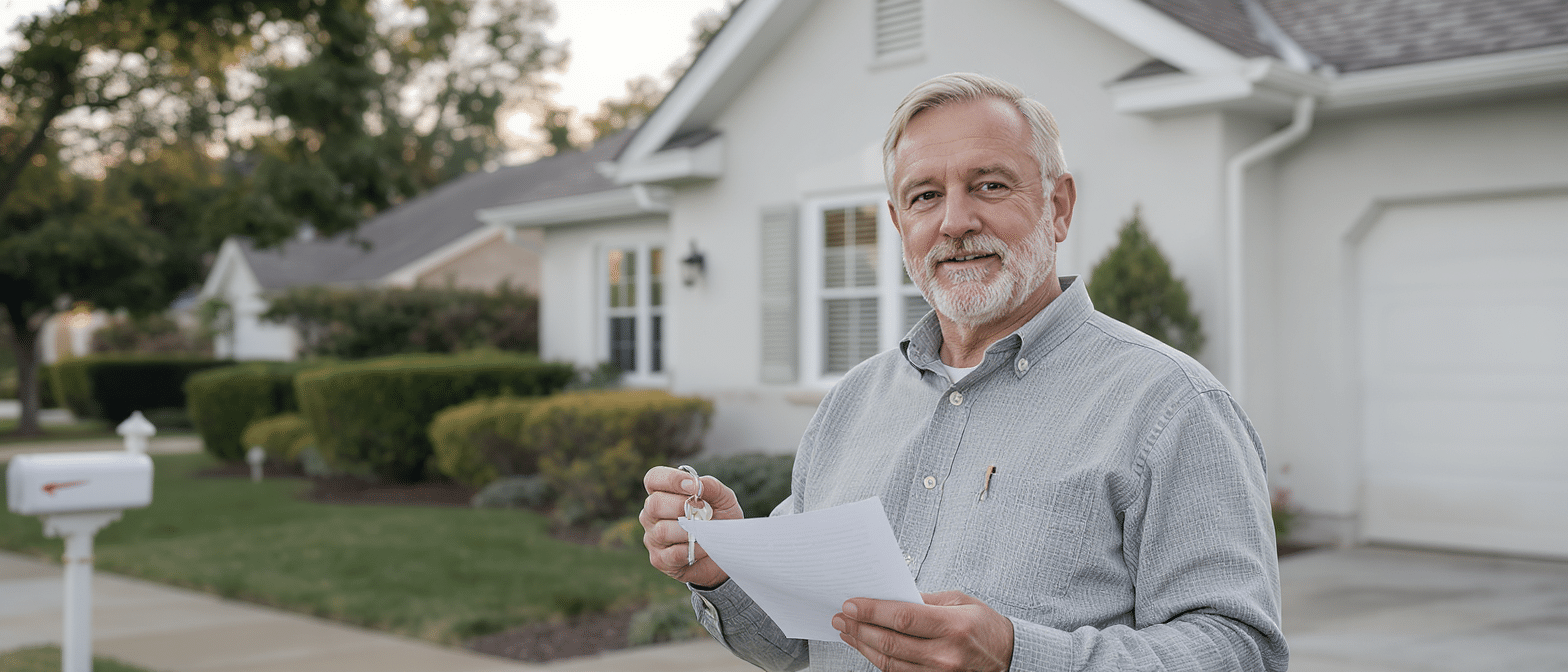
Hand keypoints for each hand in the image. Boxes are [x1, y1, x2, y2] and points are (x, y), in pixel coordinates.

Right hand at [640, 466, 743, 587]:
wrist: (727, 552)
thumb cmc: (721, 521)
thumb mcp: (723, 500)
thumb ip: (711, 487)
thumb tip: (696, 484)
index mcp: (663, 494)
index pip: (653, 478)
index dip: (670, 479)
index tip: (692, 485)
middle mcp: (652, 514)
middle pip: (654, 504)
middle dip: (680, 506)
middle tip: (702, 511)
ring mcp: (652, 537)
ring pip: (662, 531)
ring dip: (690, 530)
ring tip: (706, 531)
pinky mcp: (659, 559)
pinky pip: (673, 553)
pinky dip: (693, 549)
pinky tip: (704, 547)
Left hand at [832, 591, 1013, 671]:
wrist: (1009, 657)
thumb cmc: (984, 625)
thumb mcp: (959, 602)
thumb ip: (924, 601)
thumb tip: (890, 595)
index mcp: (953, 626)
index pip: (903, 618)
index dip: (872, 611)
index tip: (851, 604)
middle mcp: (945, 654)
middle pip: (890, 642)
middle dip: (859, 628)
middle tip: (841, 617)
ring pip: (889, 662)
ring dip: (863, 645)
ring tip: (848, 631)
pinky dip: (878, 660)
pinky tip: (867, 647)